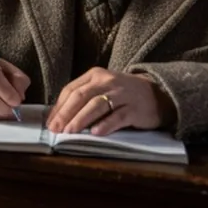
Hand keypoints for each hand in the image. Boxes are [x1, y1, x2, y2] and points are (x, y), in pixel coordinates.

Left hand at [47, 68, 174, 135]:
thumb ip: (83, 98)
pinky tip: (95, 133)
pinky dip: (105, 124)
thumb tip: (59, 117)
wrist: (157, 94)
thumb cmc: (123, 94)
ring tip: (70, 132)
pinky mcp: (135, 108)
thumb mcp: (102, 89)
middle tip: (56, 129)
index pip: (71, 89)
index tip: (50, 122)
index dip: (59, 107)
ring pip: (97, 105)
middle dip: (66, 113)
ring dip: (81, 119)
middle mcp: (107, 81)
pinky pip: (118, 116)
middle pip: (81, 96)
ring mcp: (122, 94)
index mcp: (95, 75)